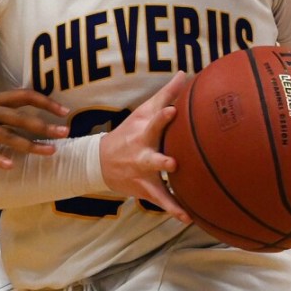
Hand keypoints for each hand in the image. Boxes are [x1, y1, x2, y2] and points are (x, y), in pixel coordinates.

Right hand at [0, 87, 70, 168]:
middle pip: (20, 117)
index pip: (24, 95)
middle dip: (44, 125)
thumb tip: (20, 114)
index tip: (64, 111)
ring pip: (6, 135)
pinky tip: (9, 166)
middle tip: (65, 132)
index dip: (45, 102)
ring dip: (29, 144)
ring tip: (49, 152)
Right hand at [98, 72, 191, 223]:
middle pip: (152, 157)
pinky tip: (188, 218)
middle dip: (161, 161)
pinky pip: (162, 201)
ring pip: (156, 183)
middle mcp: (142, 153)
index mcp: (144, 132)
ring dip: (167, 189)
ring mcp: (143, 173)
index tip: (173, 111)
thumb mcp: (144, 111)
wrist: (101, 162)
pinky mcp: (147, 189)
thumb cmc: (130, 131)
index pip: (153, 121)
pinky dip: (174, 210)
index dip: (162, 117)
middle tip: (172, 163)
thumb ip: (167, 93)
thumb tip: (186, 73)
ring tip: (182, 202)